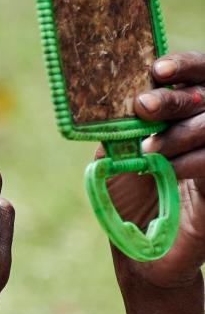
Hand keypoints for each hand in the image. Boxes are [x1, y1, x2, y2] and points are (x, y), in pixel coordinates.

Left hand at [108, 52, 204, 287]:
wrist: (140, 249)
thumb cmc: (128, 197)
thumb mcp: (117, 153)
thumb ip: (122, 125)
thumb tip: (117, 96)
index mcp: (183, 114)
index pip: (197, 75)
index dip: (185, 65)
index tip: (157, 69)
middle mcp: (204, 129)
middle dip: (175, 97)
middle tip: (145, 106)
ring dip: (179, 132)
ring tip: (149, 149)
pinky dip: (192, 161)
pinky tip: (167, 169)